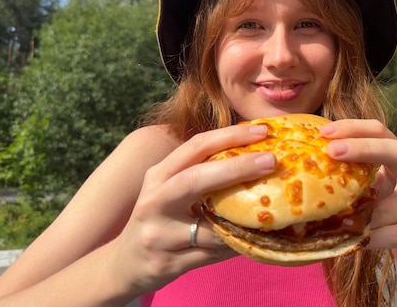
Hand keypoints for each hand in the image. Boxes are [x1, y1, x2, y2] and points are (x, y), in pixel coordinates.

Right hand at [109, 124, 276, 294]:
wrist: (124, 265)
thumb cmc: (159, 218)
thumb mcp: (168, 189)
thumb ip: (201, 172)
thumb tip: (254, 153)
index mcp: (158, 176)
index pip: (195, 147)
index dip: (229, 135)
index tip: (263, 131)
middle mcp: (154, 201)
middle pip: (196, 179)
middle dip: (237, 167)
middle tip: (271, 160)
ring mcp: (158, 235)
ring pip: (211, 228)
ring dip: (244, 222)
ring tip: (272, 212)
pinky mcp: (166, 264)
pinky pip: (212, 255)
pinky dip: (235, 247)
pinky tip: (253, 240)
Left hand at [321, 119, 396, 270]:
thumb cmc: (389, 212)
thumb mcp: (374, 189)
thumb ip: (355, 176)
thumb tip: (310, 163)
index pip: (381, 132)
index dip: (354, 128)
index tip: (325, 132)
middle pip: (396, 152)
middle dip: (362, 148)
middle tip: (331, 150)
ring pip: (385, 206)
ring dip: (357, 213)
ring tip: (330, 218)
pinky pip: (391, 234)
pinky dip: (369, 237)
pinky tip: (353, 239)